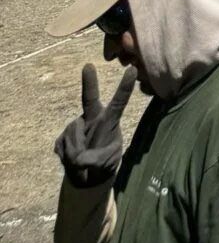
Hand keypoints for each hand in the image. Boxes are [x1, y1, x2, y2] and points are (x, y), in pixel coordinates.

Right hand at [54, 64, 135, 188]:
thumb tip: (78, 159)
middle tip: (88, 65)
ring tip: (83, 160)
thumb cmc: (103, 165)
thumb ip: (95, 160)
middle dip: (89, 82)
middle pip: (89, 98)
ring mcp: (76, 125)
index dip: (125, 86)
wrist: (86, 176)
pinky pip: (63, 146)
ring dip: (76, 151)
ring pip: (73, 134)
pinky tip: (72, 159)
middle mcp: (92, 118)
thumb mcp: (105, 164)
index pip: (119, 102)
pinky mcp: (63, 136)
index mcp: (109, 121)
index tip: (133, 69)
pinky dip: (67, 157)